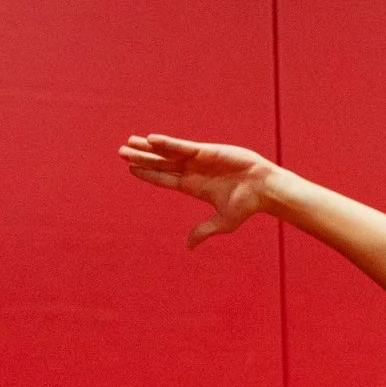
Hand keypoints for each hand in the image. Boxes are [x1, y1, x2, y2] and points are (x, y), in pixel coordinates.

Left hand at [117, 133, 276, 247]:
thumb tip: (189, 246)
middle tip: (121, 152)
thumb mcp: (223, 222)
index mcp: (194, 187)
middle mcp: (193, 172)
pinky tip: (149, 140)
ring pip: (167, 152)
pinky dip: (166, 143)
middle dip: (141, 158)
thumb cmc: (247, 205)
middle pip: (161, 164)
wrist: (264, 188)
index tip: (130, 169)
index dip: (148, 174)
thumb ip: (204, 231)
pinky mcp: (206, 150)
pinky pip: (181, 146)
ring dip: (148, 148)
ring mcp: (198, 160)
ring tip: (129, 142)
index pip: (165, 179)